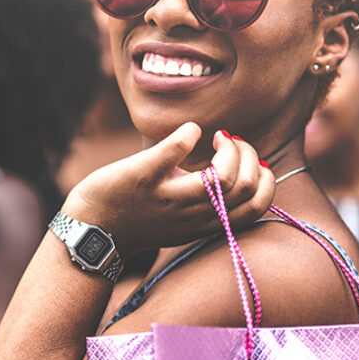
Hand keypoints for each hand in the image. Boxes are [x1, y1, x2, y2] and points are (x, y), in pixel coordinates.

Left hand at [61, 123, 274, 256]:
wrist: (92, 228)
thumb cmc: (141, 215)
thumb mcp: (183, 217)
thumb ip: (209, 198)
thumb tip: (236, 163)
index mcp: (204, 223)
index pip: (256, 208)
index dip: (265, 181)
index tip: (251, 162)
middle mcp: (191, 214)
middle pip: (244, 188)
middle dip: (249, 157)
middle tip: (230, 142)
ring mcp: (167, 197)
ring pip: (221, 178)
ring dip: (229, 149)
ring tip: (215, 137)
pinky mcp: (142, 177)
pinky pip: (173, 153)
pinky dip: (187, 135)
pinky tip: (188, 131)